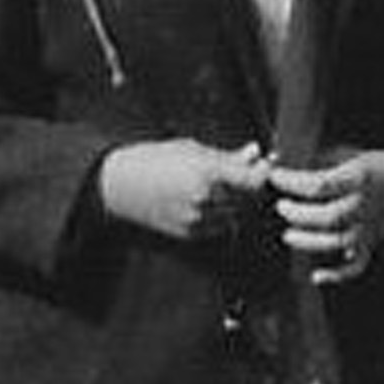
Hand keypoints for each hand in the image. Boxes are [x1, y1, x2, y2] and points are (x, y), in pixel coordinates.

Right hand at [98, 139, 272, 244]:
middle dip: (250, 185)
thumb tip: (254, 153)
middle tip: (249, 170)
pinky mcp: (190, 234)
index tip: (265, 163)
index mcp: (207, 173)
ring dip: (237, 201)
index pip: (254, 180)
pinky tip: (207, 199)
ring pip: (236, 214)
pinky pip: (218, 226)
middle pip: (249, 199)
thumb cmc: (151, 159)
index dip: (264, 172)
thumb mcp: (191, 149)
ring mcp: (198, 220)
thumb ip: (226, 155)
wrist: (118, 186)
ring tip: (223, 184)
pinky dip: (220, 214)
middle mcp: (206, 200)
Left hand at [271, 149, 383, 285]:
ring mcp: (369, 227)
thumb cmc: (380, 165)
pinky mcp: (372, 243)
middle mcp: (364, 204)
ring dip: (309, 242)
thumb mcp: (355, 155)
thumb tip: (290, 167)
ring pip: (338, 242)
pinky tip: (316, 276)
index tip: (275, 177)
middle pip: (328, 216)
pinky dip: (337, 276)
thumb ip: (326, 162)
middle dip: (298, 214)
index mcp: (360, 178)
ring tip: (288, 235)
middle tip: (281, 206)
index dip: (293, 181)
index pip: (320, 184)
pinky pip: (357, 266)